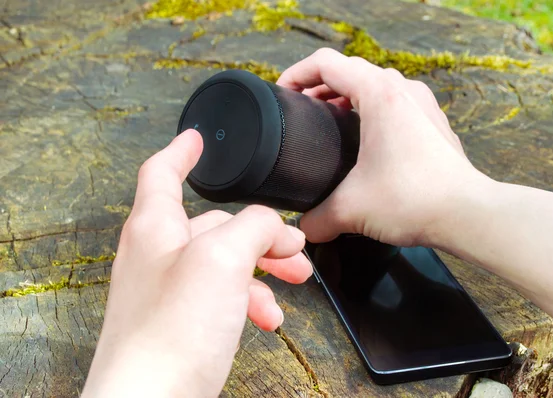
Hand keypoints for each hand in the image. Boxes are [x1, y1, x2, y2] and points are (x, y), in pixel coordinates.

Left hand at [83, 130, 312, 396]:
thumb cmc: (171, 336)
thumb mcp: (222, 260)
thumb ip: (252, 227)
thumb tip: (273, 224)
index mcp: (156, 227)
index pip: (162, 172)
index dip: (182, 151)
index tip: (197, 138)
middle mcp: (157, 255)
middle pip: (214, 225)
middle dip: (261, 232)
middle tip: (294, 246)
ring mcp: (168, 292)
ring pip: (225, 264)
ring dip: (263, 270)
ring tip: (294, 282)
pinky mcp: (180, 324)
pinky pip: (221, 298)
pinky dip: (249, 301)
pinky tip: (268, 317)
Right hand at [278, 48, 487, 246]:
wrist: (468, 214)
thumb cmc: (418, 200)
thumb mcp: (350, 210)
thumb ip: (316, 218)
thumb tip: (305, 225)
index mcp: (379, 95)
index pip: (326, 63)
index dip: (296, 74)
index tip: (283, 93)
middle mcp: (403, 91)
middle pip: (350, 70)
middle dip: (319, 86)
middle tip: (302, 110)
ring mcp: (422, 106)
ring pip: (375, 85)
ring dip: (347, 97)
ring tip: (330, 121)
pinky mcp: (432, 124)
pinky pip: (396, 103)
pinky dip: (373, 112)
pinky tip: (365, 142)